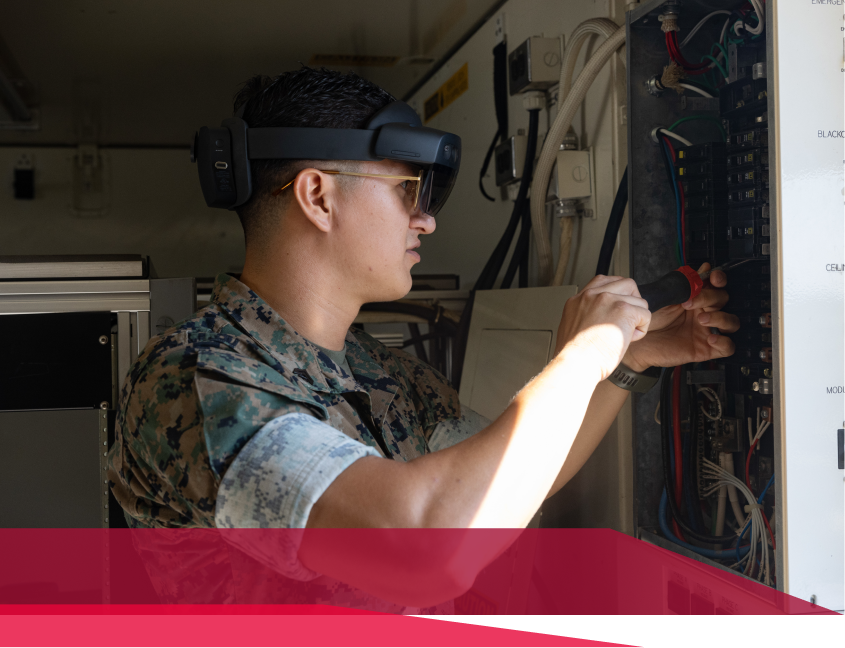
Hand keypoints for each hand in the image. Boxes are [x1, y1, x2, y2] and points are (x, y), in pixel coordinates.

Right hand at [556, 275, 650, 380]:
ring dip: (636, 319)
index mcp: (578, 299)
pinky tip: (627, 339)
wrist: (575, 365)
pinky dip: (641, 331)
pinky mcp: (623, 310)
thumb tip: (601, 317)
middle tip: (627, 320)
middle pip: (626, 284)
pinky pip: (645, 315)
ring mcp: (608, 300)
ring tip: (623, 335)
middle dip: (632, 301)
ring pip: (639, 301)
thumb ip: (586, 315)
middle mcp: (592, 295)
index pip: (603, 282)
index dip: (617, 294)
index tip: (617, 308)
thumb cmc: (574, 356)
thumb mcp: (571, 327)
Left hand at [623, 263, 739, 371]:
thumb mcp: (664, 298)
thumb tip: (704, 268)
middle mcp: (704, 313)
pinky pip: (728, 347)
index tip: (713, 278)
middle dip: (710, 298)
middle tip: (690, 302)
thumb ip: (684, 285)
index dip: (719, 280)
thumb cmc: (649, 320)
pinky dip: (724, 342)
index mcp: (695, 299)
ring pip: (732, 322)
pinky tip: (711, 339)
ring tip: (701, 319)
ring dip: (720, 318)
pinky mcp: (705, 349)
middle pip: (724, 300)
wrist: (637, 341)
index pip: (716, 286)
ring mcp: (706, 331)